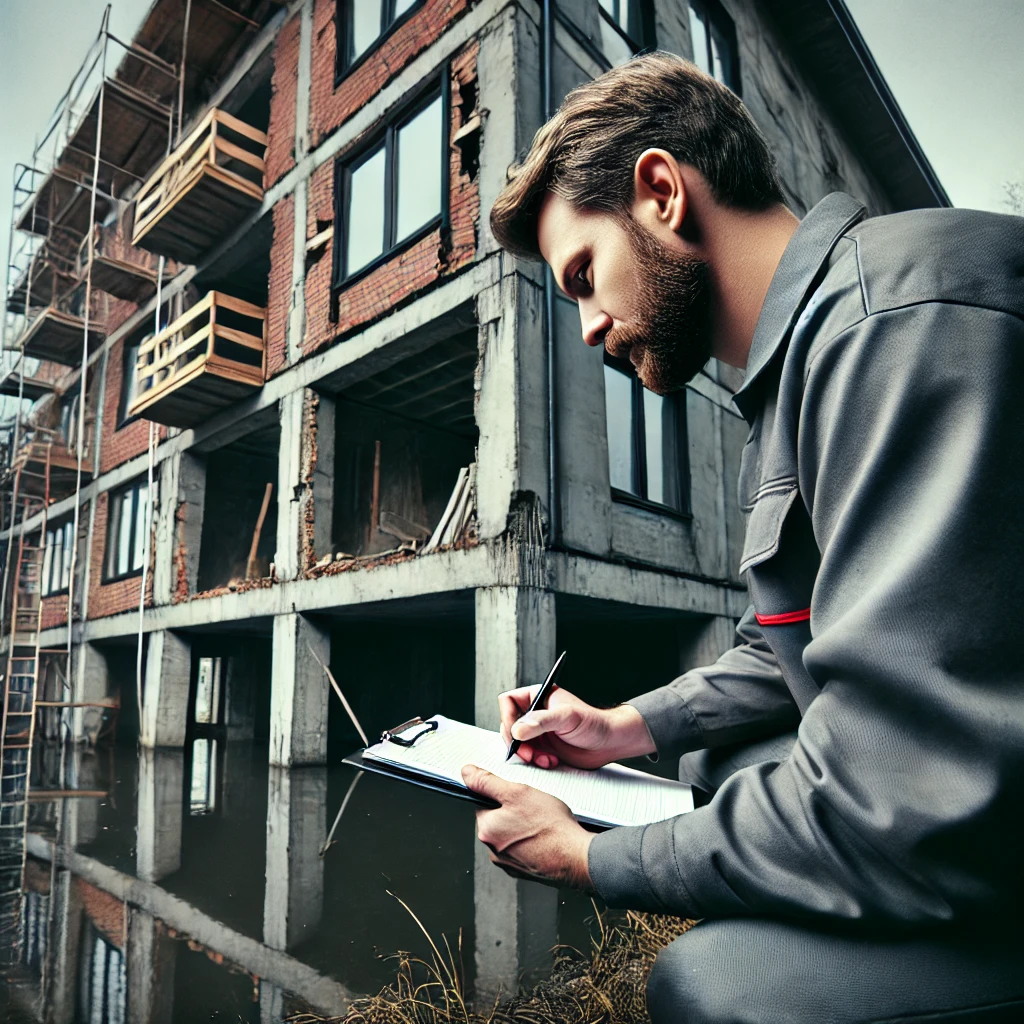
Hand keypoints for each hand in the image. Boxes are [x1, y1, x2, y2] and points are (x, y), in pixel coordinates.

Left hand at [462, 764, 593, 887]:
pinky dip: (532, 843)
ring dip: (523, 828)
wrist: (575, 857)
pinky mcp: (525, 871)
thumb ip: (488, 782)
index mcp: (486, 830)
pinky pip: (523, 850)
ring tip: (542, 823)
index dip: (503, 795)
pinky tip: (546, 838)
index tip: (518, 796)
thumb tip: (467, 773)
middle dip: (514, 812)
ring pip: (511, 835)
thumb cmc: (550, 826)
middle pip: (498, 820)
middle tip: (533, 808)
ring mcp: (509, 864)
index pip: (484, 803)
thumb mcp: (517, 792)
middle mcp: (493, 850)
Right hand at [499, 685, 654, 769]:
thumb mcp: (567, 717)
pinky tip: (551, 762)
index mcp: (538, 697)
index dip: (507, 717)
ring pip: (516, 743)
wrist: (609, 743)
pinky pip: (527, 756)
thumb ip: (541, 722)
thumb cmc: (593, 723)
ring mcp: (538, 732)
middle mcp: (535, 714)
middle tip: (527, 753)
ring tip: (543, 759)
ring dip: (526, 754)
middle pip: (508, 725)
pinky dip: (535, 762)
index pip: (508, 701)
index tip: (515, 733)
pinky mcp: (543, 748)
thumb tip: (517, 730)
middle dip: (516, 742)